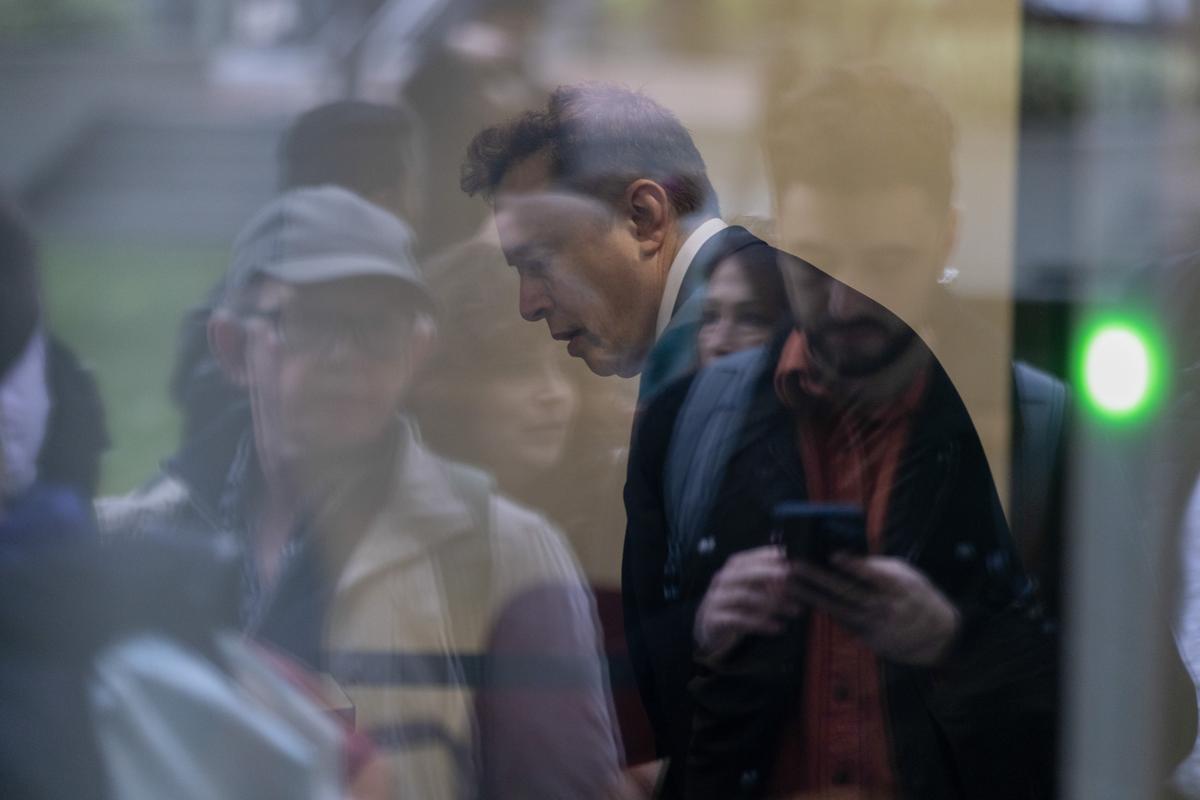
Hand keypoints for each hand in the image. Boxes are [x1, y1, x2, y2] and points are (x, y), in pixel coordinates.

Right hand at [694, 546, 802, 659]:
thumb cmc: (736, 604)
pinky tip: (778, 627)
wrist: (707, 627)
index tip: (793, 562)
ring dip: (773, 603)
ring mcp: (717, 599)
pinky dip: (761, 623)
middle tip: (792, 580)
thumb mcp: (750, 587)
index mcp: (733, 567)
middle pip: (747, 573)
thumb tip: (793, 571)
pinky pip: (740, 619)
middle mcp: (723, 579)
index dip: (771, 558)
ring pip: (746, 596)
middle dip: (772, 575)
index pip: (752, 558)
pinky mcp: (715, 619)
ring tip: (795, 610)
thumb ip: (767, 579)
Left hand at [793, 554, 960, 665]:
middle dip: (818, 578)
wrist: (936, 636)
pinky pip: (839, 620)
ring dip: (810, 596)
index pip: (872, 574)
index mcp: (896, 586)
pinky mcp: (865, 636)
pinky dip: (820, 609)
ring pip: (836, 608)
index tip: (833, 555)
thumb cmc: (918, 596)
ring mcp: (872, 623)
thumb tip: (848, 556)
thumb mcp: (906, 576)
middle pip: (846, 591)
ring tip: (789, 584)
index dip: (853, 565)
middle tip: (795, 565)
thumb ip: (878, 567)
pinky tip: (800, 600)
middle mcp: (882, 606)